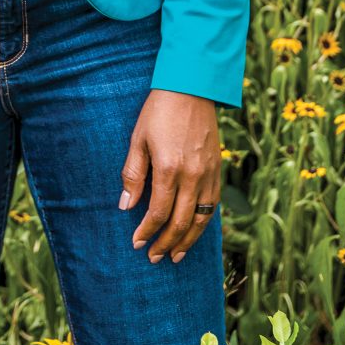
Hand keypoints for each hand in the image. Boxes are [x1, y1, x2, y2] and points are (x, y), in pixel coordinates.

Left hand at [119, 89, 220, 262]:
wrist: (191, 86)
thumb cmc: (159, 110)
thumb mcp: (138, 139)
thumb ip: (133, 175)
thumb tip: (126, 206)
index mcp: (169, 169)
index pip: (159, 213)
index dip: (147, 231)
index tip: (136, 242)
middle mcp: (193, 176)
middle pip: (181, 222)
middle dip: (166, 243)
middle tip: (154, 257)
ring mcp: (208, 173)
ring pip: (201, 219)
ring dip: (188, 240)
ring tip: (176, 255)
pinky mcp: (217, 168)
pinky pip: (213, 204)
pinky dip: (204, 222)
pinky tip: (195, 229)